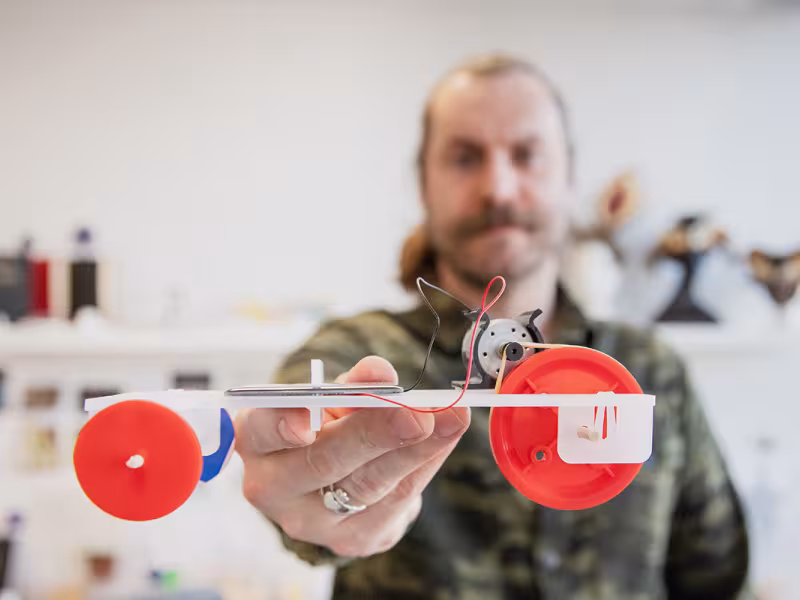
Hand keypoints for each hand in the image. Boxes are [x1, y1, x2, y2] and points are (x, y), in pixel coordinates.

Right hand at [234, 356, 470, 557]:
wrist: (333, 481)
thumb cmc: (326, 423)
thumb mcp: (331, 396)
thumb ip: (354, 383)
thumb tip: (379, 374)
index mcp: (257, 441)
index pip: (260, 431)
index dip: (282, 426)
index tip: (307, 423)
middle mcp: (275, 487)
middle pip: (324, 463)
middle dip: (374, 435)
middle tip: (415, 415)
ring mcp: (313, 521)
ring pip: (369, 485)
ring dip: (416, 449)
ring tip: (450, 419)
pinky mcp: (354, 538)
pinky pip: (397, 501)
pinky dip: (426, 463)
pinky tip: (446, 437)